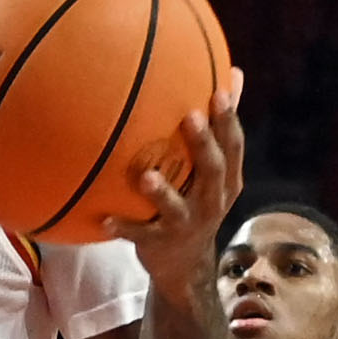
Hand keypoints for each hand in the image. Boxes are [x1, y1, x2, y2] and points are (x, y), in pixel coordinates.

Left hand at [102, 68, 244, 289]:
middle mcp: (211, 203)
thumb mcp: (213, 172)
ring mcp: (186, 226)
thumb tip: (233, 73)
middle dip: (202, 144)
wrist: (184, 265)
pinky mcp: (160, 245)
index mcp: (226, 182)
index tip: (219, 91)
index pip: (233, 147)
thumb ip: (219, 127)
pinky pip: (139, 235)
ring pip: (176, 209)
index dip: (228, 120)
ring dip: (161, 193)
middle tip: (189, 117)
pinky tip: (104, 219)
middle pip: (212, 171)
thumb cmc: (196, 203)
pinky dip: (123, 227)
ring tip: (146, 175)